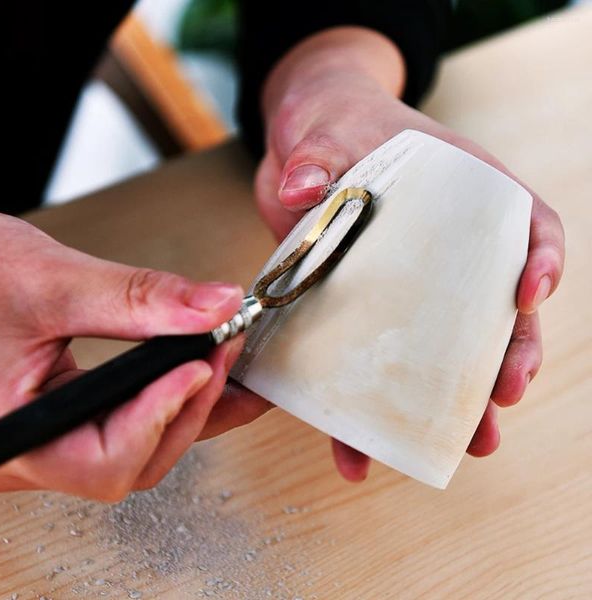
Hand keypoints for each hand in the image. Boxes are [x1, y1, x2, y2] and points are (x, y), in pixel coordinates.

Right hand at [0, 212, 269, 499]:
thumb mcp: (46, 280)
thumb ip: (137, 298)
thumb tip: (216, 307)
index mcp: (9, 436)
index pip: (102, 459)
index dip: (163, 415)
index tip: (204, 363)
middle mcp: (27, 452)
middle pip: (133, 462)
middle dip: (192, 407)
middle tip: (228, 350)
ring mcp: (45, 440)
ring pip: (136, 450)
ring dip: (190, 406)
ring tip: (225, 360)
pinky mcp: (60, 419)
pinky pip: (127, 425)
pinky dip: (169, 399)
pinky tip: (201, 373)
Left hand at [256, 27, 564, 480]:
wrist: (298, 142)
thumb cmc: (333, 122)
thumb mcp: (327, 127)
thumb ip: (317, 153)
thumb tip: (302, 186)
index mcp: (461, 193)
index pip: (524, 224)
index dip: (540, 261)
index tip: (530, 293)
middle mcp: (446, 245)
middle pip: (494, 307)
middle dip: (506, 357)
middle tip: (502, 397)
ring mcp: (406, 281)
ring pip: (444, 349)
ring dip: (453, 402)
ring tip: (463, 444)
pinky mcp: (361, 306)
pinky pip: (372, 364)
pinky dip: (366, 412)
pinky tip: (356, 449)